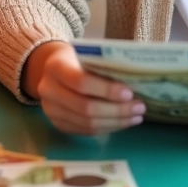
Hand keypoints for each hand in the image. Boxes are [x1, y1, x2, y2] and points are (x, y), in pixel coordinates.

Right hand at [23, 41, 145, 134]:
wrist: (51, 70)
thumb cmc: (76, 59)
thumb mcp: (85, 55)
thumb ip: (102, 67)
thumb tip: (134, 83)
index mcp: (55, 67)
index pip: (81, 82)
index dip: (106, 90)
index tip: (129, 93)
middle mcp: (48, 90)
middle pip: (86, 107)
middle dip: (117, 110)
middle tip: (139, 107)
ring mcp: (51, 111)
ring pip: (87, 123)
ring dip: (116, 122)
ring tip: (136, 116)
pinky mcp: (58, 124)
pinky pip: (86, 131)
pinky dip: (108, 128)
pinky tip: (123, 122)